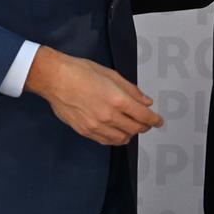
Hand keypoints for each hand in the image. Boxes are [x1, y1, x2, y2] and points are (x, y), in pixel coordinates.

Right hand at [24, 47, 163, 146]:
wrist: (55, 79)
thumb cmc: (80, 72)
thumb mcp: (111, 74)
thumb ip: (131, 90)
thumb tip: (146, 101)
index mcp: (117, 99)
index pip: (144, 116)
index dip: (155, 120)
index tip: (159, 121)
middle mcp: (108, 116)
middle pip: (136, 129)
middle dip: (145, 126)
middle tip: (146, 122)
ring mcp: (96, 126)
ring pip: (122, 138)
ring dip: (130, 133)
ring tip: (131, 126)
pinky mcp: (85, 131)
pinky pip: (106, 141)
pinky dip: (116, 138)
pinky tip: (116, 131)